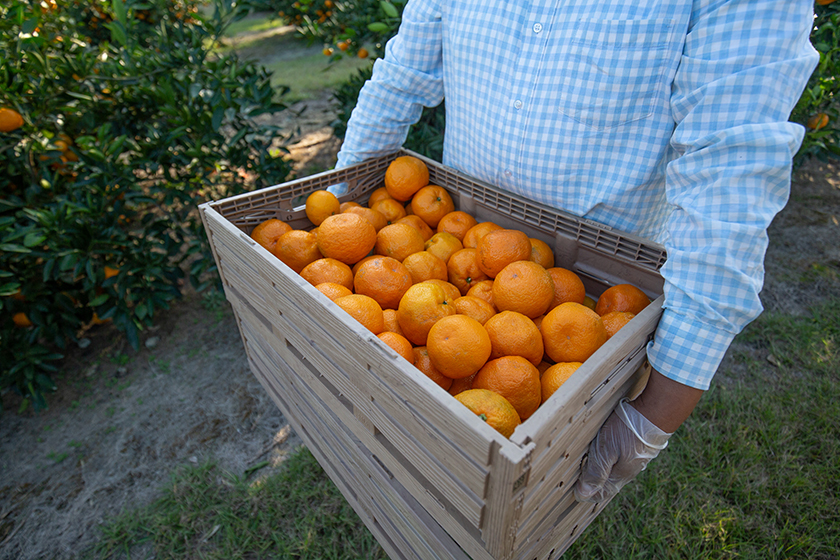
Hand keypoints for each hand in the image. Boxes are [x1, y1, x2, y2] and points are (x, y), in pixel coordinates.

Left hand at [574, 369, 702, 502]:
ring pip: (612, 470)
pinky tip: (602, 449)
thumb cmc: (628, 431)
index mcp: (619, 476)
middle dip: (591, 480)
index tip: (572, 487)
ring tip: (585, 461)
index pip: (600, 494)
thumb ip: (596, 472)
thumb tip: (583, 495)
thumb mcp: (606, 451)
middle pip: (606, 482)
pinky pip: (619, 458)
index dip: (585, 492)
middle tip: (575, 473)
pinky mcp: (636, 448)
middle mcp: (628, 471)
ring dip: (599, 468)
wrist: (655, 412)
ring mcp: (634, 460)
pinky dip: (608, 457)